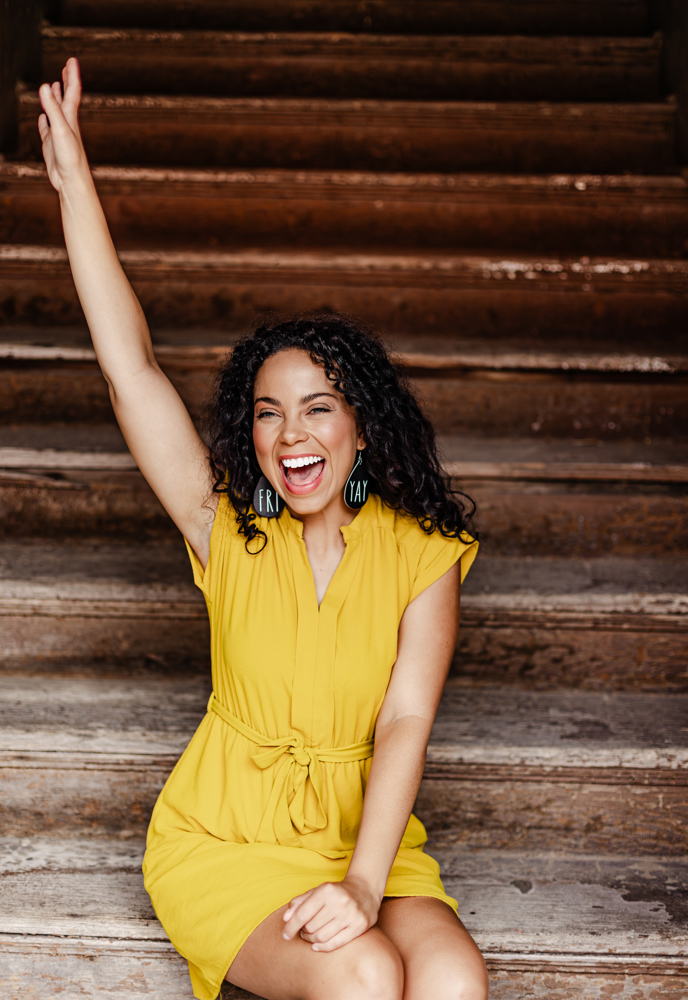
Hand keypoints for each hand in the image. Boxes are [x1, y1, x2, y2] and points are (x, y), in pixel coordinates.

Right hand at [38, 57, 87, 191]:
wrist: (71, 182)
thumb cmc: (70, 158)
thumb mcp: (61, 130)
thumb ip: (53, 109)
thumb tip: (46, 85)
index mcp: (70, 118)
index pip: (72, 91)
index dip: (72, 75)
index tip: (71, 59)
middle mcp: (66, 124)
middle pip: (66, 98)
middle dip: (66, 81)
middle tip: (66, 67)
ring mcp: (58, 134)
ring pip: (57, 111)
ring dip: (55, 98)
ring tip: (54, 86)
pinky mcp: (51, 145)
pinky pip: (47, 128)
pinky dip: (45, 120)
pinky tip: (43, 117)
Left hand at [282, 875, 380, 952]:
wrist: (365, 890)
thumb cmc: (336, 892)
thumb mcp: (317, 891)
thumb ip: (299, 902)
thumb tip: (286, 918)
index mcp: (327, 890)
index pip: (303, 914)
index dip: (291, 927)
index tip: (285, 935)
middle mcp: (340, 901)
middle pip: (311, 927)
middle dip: (303, 931)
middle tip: (303, 931)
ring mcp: (351, 914)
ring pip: (322, 937)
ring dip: (311, 940)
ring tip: (310, 936)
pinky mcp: (360, 926)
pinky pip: (336, 943)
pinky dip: (323, 947)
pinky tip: (317, 945)